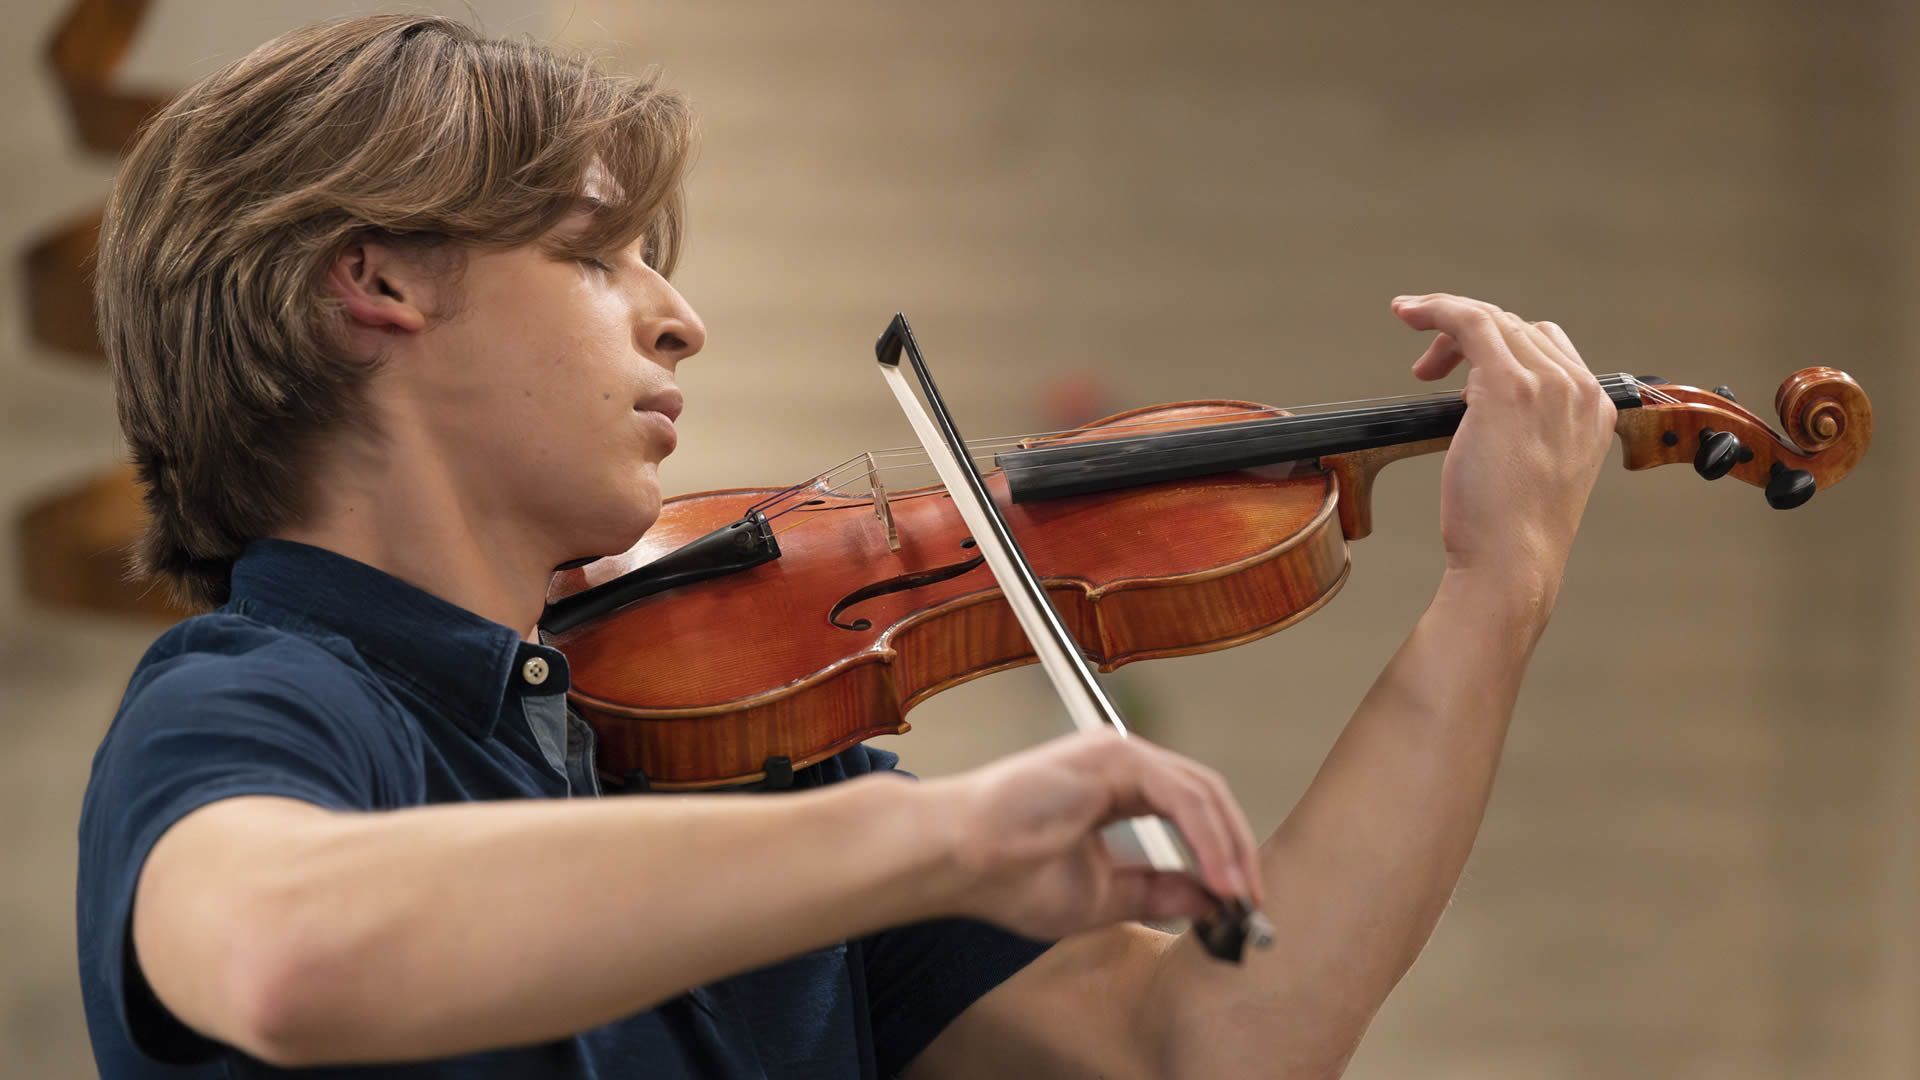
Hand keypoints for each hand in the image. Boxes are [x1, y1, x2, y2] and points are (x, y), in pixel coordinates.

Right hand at [925, 729, 1261, 940]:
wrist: (956, 858)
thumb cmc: (1005, 875)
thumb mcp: (1103, 896)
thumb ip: (1158, 892)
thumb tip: (1212, 899)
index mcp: (1115, 790)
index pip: (1190, 813)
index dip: (1222, 857)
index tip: (1239, 904)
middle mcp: (1120, 764)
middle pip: (1205, 798)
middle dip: (1237, 852)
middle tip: (1252, 903)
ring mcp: (1117, 754)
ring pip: (1201, 793)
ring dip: (1230, 848)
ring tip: (1240, 896)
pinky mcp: (1112, 756)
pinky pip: (1181, 795)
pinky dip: (1208, 837)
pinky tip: (1220, 876)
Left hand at [1390, 293, 1615, 603]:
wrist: (1514, 562)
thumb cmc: (1512, 529)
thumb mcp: (1538, 469)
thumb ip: (1528, 428)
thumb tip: (1481, 403)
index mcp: (1593, 407)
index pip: (1545, 345)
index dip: (1499, 344)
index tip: (1462, 361)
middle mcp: (1577, 388)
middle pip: (1516, 327)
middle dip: (1467, 338)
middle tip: (1428, 370)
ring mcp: (1546, 384)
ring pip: (1492, 319)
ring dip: (1447, 323)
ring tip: (1419, 363)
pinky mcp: (1507, 387)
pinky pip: (1469, 322)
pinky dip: (1437, 309)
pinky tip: (1409, 312)